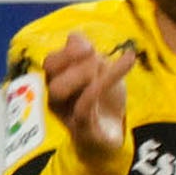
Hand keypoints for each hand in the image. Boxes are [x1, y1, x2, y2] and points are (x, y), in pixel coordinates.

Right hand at [44, 32, 135, 174]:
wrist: (113, 138)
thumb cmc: (104, 103)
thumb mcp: (100, 73)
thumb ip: (87, 54)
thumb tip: (75, 37)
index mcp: (59, 83)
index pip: (51, 61)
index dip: (68, 50)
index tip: (89, 45)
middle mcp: (57, 99)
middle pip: (50, 73)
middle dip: (72, 58)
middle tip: (95, 55)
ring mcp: (67, 115)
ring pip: (59, 89)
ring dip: (81, 71)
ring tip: (102, 66)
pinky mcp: (82, 130)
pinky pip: (84, 106)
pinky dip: (102, 83)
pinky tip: (125, 65)